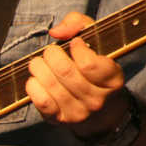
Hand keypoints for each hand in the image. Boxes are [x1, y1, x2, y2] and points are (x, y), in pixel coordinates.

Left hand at [26, 11, 129, 138]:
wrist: (99, 114)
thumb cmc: (95, 71)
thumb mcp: (97, 44)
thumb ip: (80, 25)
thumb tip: (56, 32)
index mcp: (112, 79)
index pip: (89, 64)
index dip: (76, 48)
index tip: (73, 43)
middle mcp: (97, 99)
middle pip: (66, 72)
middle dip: (51, 56)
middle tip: (49, 52)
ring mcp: (78, 112)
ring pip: (51, 85)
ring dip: (39, 68)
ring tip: (37, 63)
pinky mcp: (59, 120)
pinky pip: (42, 102)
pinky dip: (33, 87)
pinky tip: (35, 79)